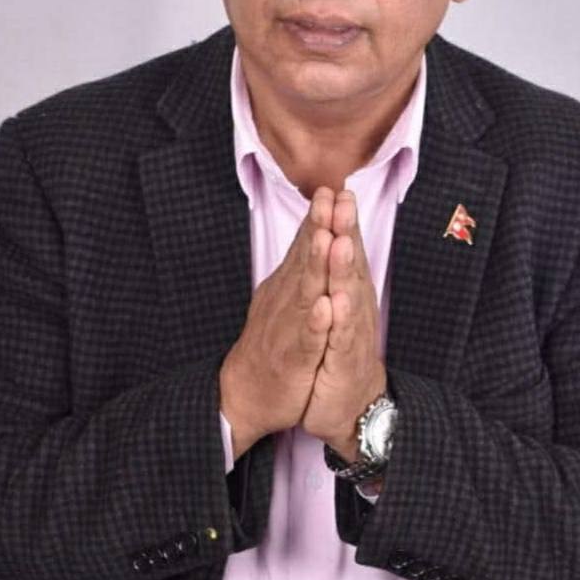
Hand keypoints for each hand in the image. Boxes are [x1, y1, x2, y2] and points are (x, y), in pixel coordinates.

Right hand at [219, 187, 334, 459]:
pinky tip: (323, 307)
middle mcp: (287, 299)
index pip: (306, 245)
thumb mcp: (287, 295)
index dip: (319, 217)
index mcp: (290, 284)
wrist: (247, 391)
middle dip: (320, 228)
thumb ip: (302, 262)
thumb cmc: (273, 340)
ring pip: (305, 293)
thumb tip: (317, 227)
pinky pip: (306, 339)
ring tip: (328, 239)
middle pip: (306, 259)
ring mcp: (289, 327)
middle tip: (330, 198)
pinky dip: (315, 323)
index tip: (332, 189)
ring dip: (317, 266)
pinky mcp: (293, 359)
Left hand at [301, 190, 385, 460]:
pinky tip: (336, 302)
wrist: (350, 404)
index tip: (335, 189)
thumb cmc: (340, 348)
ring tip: (340, 242)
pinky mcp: (344, 361)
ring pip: (347, 295)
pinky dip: (338, 320)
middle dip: (345, 231)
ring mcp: (350, 332)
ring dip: (343, 268)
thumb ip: (335, 269)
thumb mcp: (336, 304)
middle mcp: (354, 306)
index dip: (341, 220)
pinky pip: (340, 338)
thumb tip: (332, 231)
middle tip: (342, 200)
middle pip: (349, 263)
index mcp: (348, 289)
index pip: (344, 249)